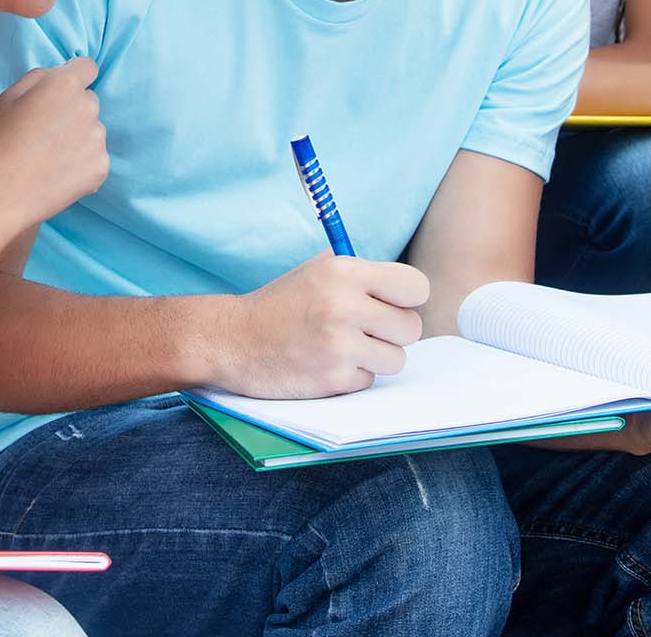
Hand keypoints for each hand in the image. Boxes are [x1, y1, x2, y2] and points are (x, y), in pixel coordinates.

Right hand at [0, 58, 106, 225]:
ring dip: (77, 137)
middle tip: (45, 131)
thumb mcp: (8, 97)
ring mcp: (97, 140)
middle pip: (88, 100)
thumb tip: (59, 74)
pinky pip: (94, 157)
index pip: (87, 67)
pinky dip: (81, 163)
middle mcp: (88, 108)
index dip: (74, 76)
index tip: (61, 92)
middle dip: (72, 109)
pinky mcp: (101, 167)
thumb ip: (39, 77)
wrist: (0, 194)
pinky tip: (56, 172)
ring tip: (48, 156)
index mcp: (65, 85)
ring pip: (92, 130)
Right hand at [207, 252, 428, 397]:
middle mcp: (344, 305)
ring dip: (376, 357)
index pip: (416, 287)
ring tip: (345, 346)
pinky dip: (353, 375)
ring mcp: (339, 344)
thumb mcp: (320, 270)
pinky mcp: (333, 378)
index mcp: (345, 271)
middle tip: (368, 330)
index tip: (393, 304)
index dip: (408, 298)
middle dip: (393, 332)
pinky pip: (369, 380)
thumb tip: (409, 290)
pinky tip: (326, 362)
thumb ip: (365, 274)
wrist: (235, 340)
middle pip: (411, 327)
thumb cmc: (284, 303)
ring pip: (396, 359)